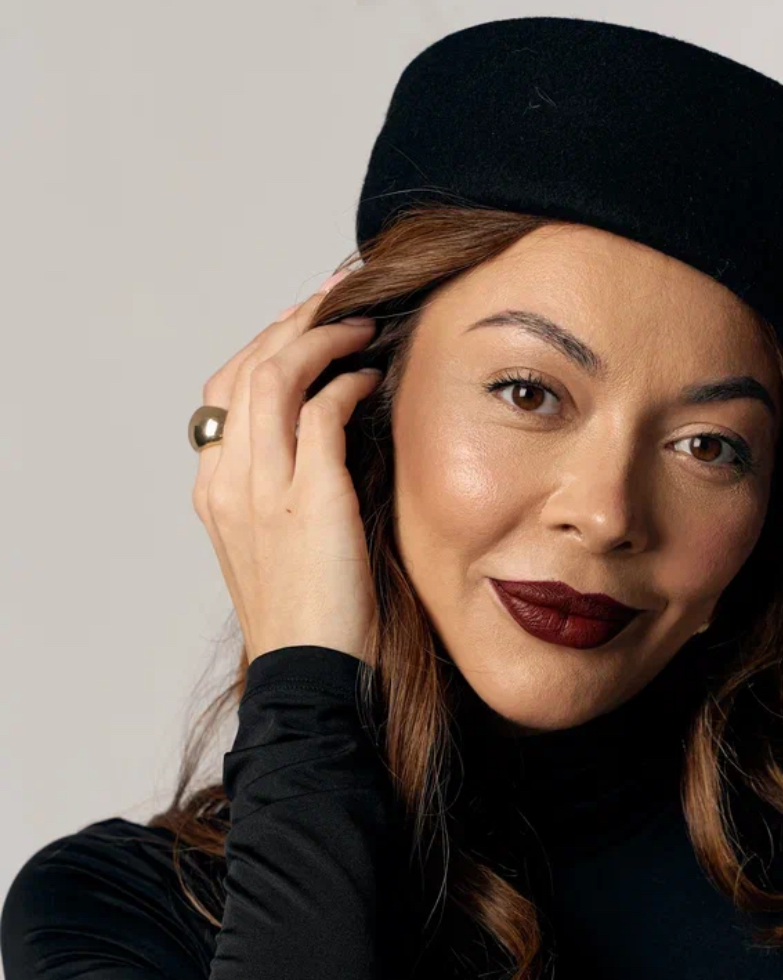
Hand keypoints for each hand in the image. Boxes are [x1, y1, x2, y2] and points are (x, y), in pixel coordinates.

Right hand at [192, 277, 383, 665]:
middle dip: (292, 323)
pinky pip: (319, 414)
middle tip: (336, 299)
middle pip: (245, 368)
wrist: (312, 680)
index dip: (269, 345)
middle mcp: (228, 483)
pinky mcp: (307, 502)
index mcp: (216, 492)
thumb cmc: (316, 622)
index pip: (228, 390)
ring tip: (358, 323)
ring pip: (275, 376)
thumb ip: (298, 485)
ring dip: (320, 338)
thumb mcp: (292, 542)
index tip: (309, 325)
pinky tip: (370, 379)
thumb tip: (340, 431)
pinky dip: (344, 383)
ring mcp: (261, 491)